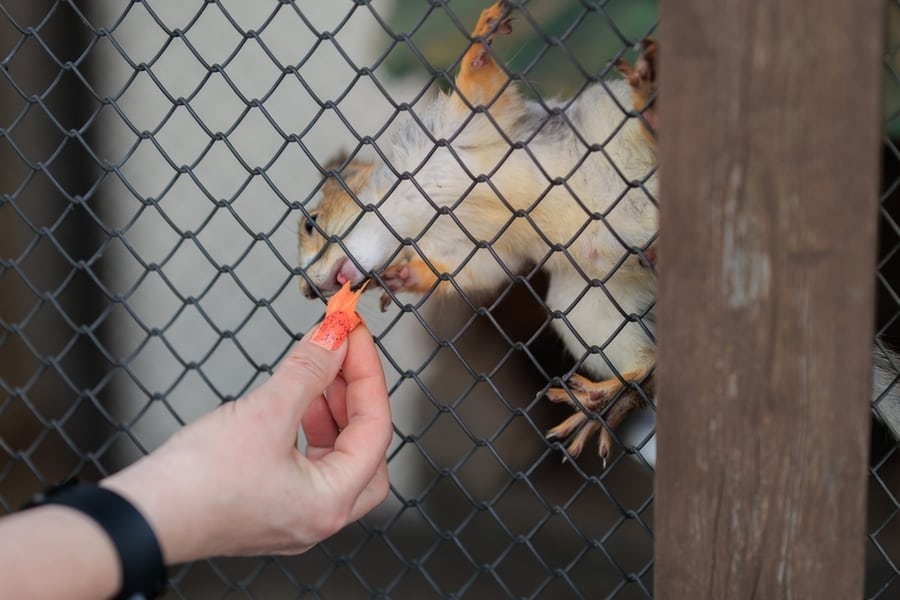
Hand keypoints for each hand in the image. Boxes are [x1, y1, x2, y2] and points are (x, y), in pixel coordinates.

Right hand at [103, 324, 391, 563]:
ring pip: (337, 458)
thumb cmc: (196, 482)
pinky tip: (295, 403)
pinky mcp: (268, 503)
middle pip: (366, 451)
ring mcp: (293, 514)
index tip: (354, 335)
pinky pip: (307, 463)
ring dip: (334, 411)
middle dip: (359, 400)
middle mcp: (318, 515)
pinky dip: (309, 429)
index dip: (368, 374)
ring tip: (319, 375)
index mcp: (330, 502)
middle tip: (345, 358)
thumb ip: (308, 371)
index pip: (374, 429)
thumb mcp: (264, 413)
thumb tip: (335, 340)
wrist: (142, 516)